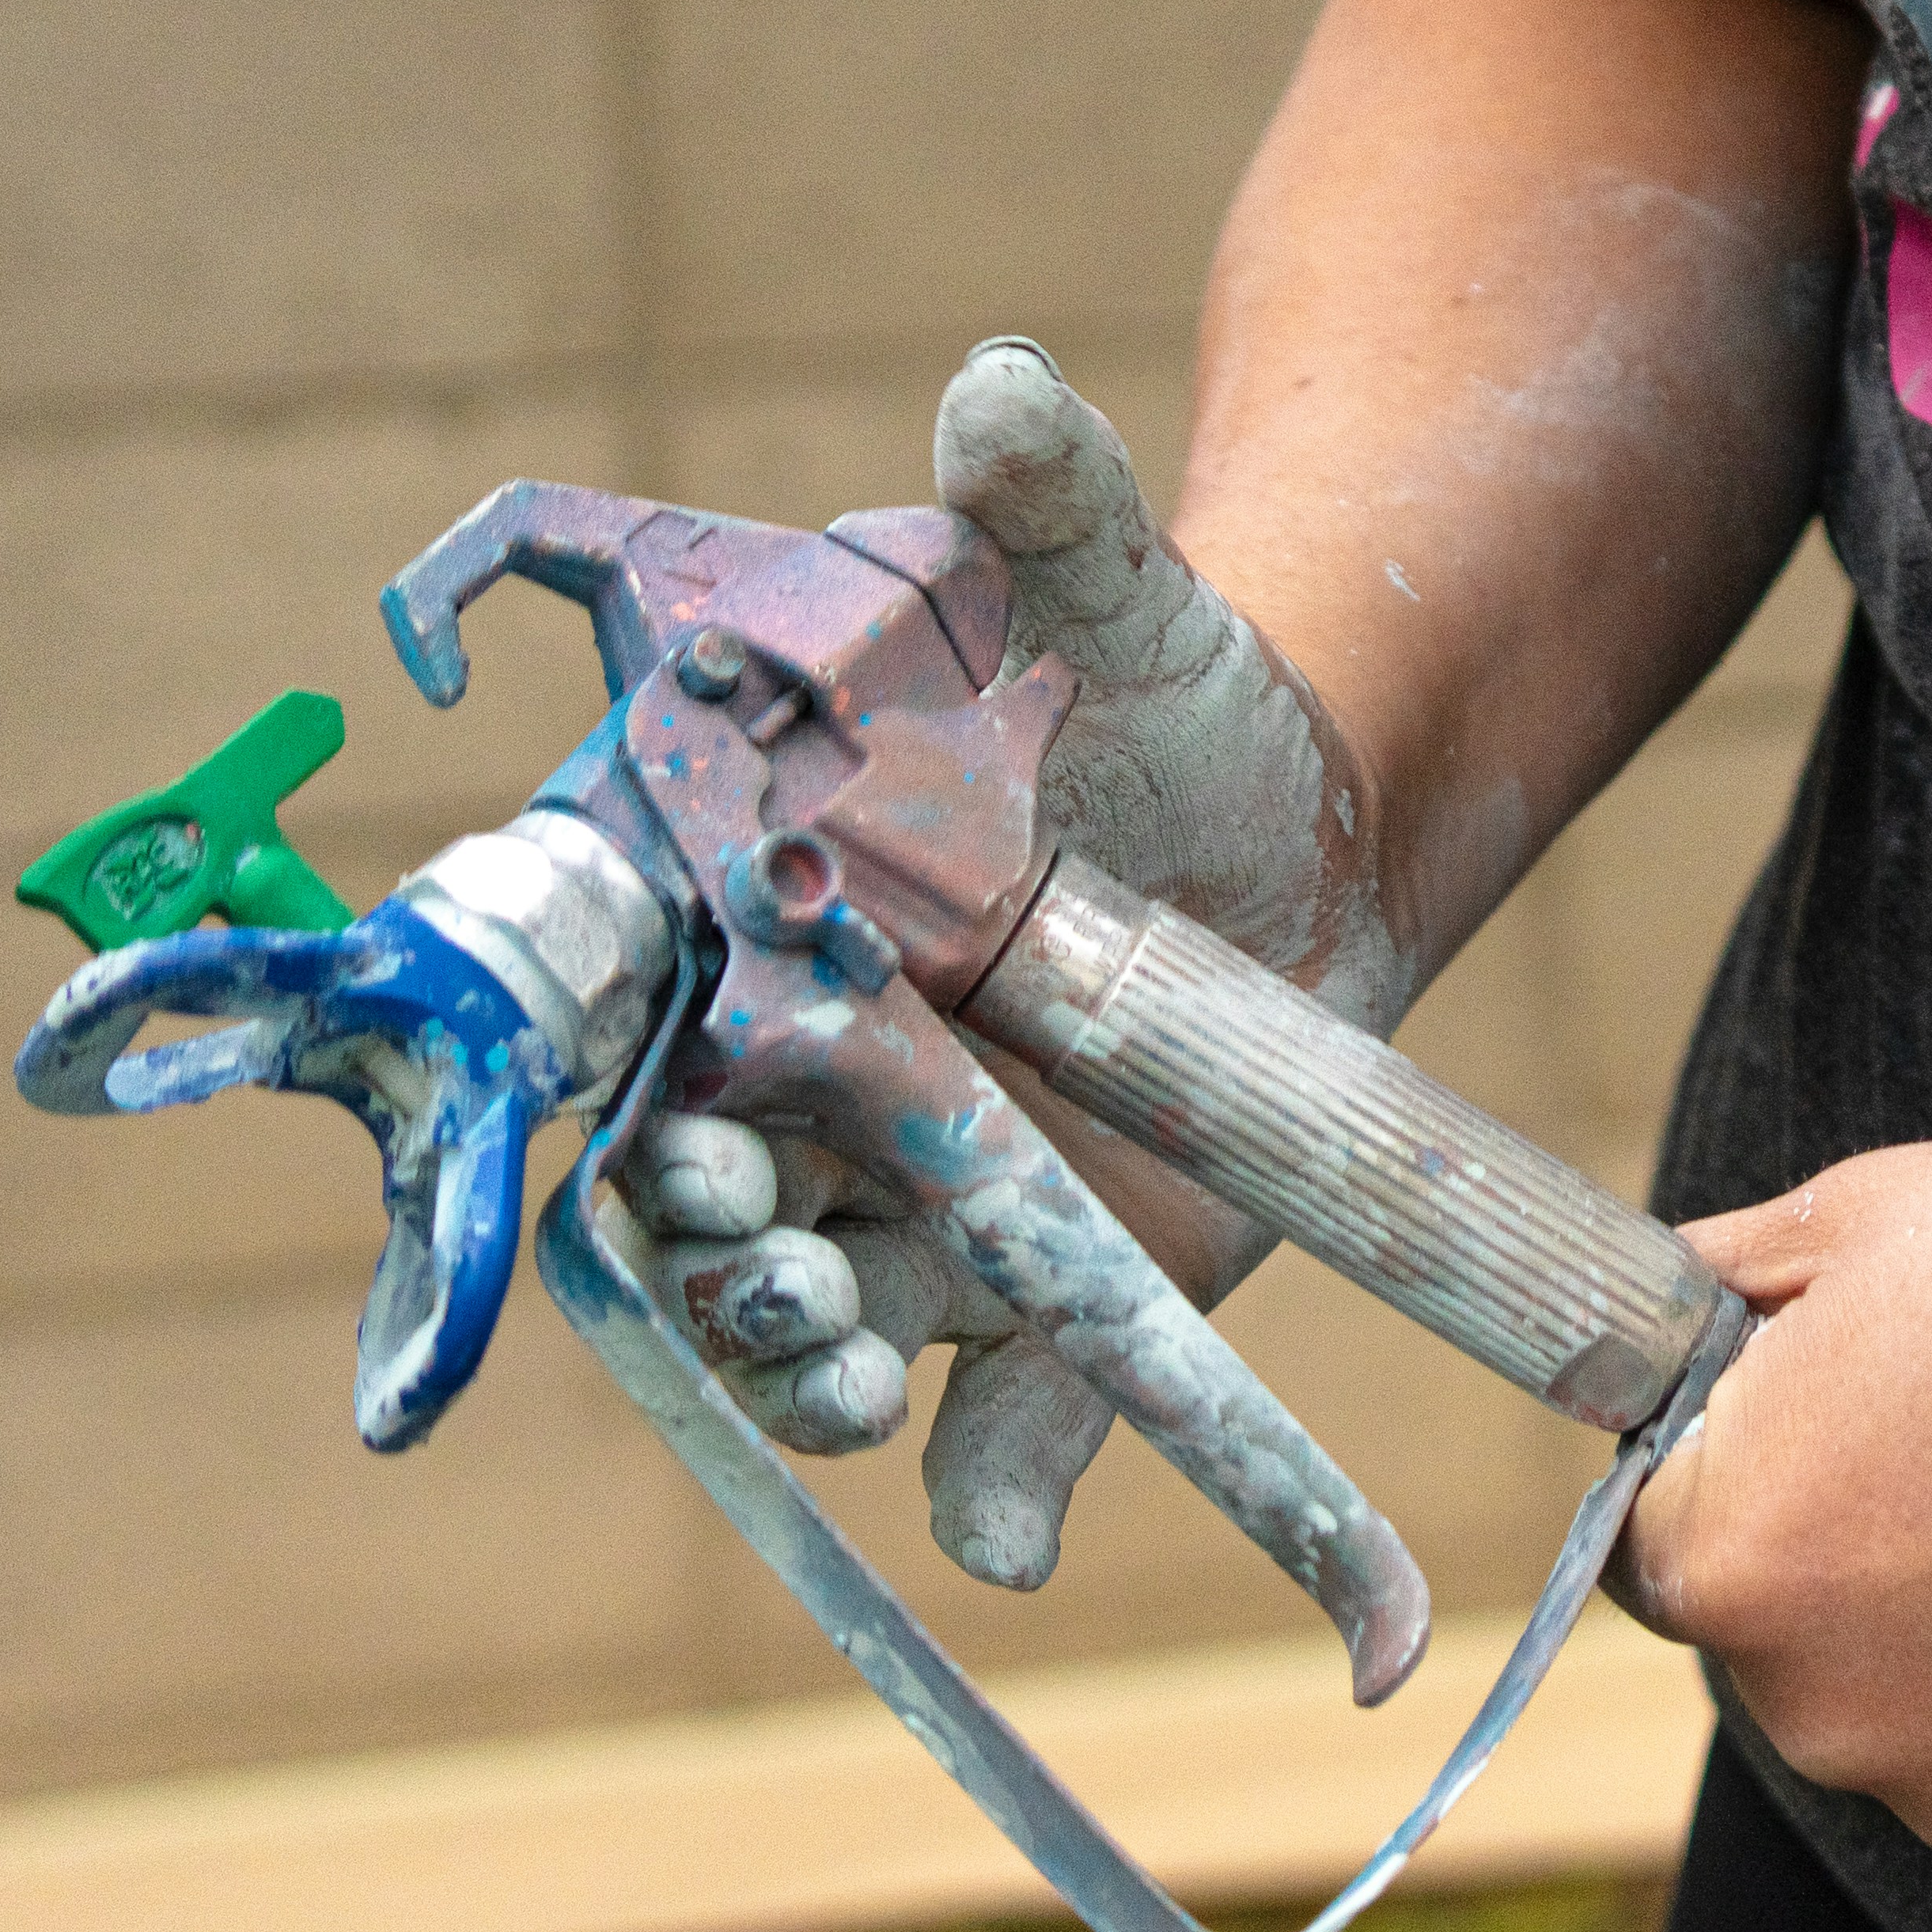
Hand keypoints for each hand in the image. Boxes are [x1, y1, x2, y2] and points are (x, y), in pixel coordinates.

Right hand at [635, 341, 1416, 1587]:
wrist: (1309, 817)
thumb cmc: (1159, 690)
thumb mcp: (1111, 595)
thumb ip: (1043, 506)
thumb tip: (1001, 392)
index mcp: (766, 921)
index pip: (632, 1018)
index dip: (622, 1073)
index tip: (678, 1097)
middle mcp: (808, 1075)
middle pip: (700, 1193)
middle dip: (711, 1239)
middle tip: (765, 1246)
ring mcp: (919, 1197)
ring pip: (812, 1320)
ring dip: (805, 1369)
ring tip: (843, 1371)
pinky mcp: (1044, 1289)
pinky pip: (991, 1426)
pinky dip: (994, 1497)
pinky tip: (1012, 1539)